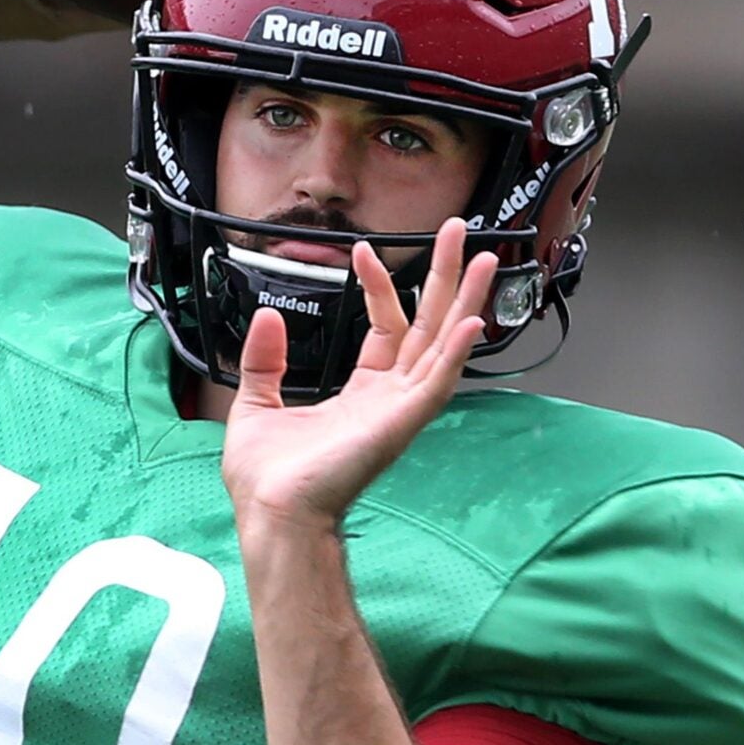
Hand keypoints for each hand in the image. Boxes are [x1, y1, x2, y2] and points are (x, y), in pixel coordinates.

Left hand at [221, 218, 497, 535]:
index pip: (387, 328)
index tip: (362, 251)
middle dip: (446, 278)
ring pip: (444, 345)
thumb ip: (264, 361)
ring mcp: (399, 412)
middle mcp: (390, 400)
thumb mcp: (256, 403)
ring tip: (487, 258)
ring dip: (467, 301)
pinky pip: (437, 383)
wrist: (270, 513)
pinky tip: (472, 319)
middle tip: (456, 232)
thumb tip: (267, 317)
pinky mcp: (400, 425)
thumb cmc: (267, 478)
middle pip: (430, 327)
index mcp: (362, 395)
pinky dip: (456, 352)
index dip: (380, 287)